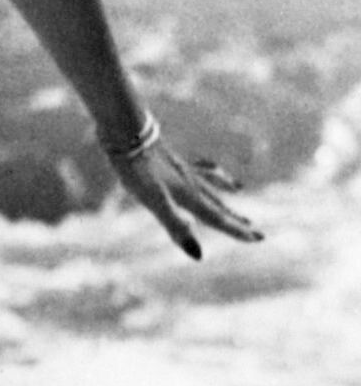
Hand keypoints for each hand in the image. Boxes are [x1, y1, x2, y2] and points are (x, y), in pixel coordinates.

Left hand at [108, 137, 264, 259]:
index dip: (235, 230)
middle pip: (215, 202)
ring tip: (238, 188)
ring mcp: (178, 166)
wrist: (126, 131)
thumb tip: (198, 255)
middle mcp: (189, 181)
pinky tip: (201, 160)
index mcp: (188, 196)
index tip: (259, 238)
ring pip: (207, 181)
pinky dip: (202, 165)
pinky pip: (191, 163)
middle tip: (254, 228)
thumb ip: (175, 225)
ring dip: (223, 190)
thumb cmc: (138, 168)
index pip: (216, 218)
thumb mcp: (154, 201)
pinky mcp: (166, 155)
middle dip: (233, 217)